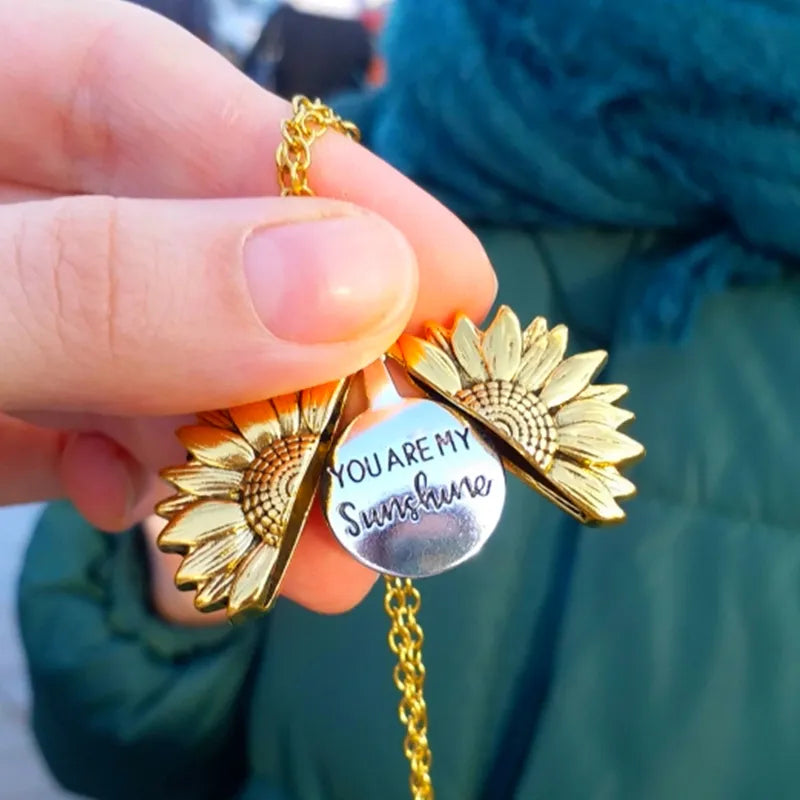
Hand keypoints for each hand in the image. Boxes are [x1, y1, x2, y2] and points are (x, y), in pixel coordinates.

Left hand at [0, 0, 495, 617]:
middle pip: (186, 252)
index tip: (451, 287)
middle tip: (401, 476)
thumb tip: (354, 282)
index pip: (163, 99)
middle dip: (304, 376)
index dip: (322, 187)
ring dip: (250, 470)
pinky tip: (185, 543)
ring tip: (318, 564)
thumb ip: (104, 284)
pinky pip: (101, 438)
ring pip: (161, 368)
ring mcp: (4, 311)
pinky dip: (159, 497)